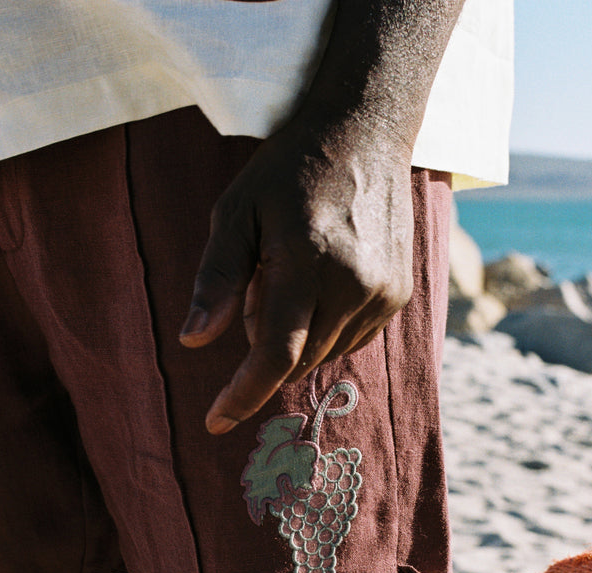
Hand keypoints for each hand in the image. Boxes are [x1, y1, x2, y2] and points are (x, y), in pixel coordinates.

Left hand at [180, 119, 413, 433]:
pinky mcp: (399, 296)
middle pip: (297, 359)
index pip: (275, 354)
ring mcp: (383, 293)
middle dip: (265, 346)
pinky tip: (318, 282)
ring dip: (296, 336)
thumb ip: (216, 280)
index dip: (243, 394)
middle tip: (259, 288)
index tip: (215, 421)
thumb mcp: (236, 212)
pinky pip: (350, 339)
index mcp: (307, 263)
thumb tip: (193, 343)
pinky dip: (323, 329)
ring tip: (291, 274)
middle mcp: (353, 285)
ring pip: (324, 353)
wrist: (367, 133)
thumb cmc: (289, 171)